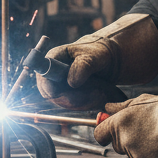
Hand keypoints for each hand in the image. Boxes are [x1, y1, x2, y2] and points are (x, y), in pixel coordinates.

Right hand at [35, 14, 157, 110]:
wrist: (114, 59)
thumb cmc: (102, 51)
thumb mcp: (96, 55)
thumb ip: (83, 65)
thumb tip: (71, 82)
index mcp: (54, 58)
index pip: (43, 79)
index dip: (52, 89)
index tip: (71, 93)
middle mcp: (54, 73)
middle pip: (54, 95)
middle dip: (75, 99)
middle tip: (96, 94)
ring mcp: (61, 86)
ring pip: (65, 103)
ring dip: (84, 102)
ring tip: (101, 92)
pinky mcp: (71, 95)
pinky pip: (75, 106)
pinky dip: (88, 104)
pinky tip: (99, 96)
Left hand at [94, 83, 157, 157]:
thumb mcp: (139, 101)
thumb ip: (120, 107)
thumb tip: (107, 107)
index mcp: (119, 123)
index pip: (99, 134)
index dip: (103, 133)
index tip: (107, 132)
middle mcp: (123, 139)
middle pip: (116, 144)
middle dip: (125, 139)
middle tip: (142, 130)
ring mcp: (133, 153)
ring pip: (130, 153)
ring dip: (138, 147)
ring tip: (154, 135)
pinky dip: (149, 156)